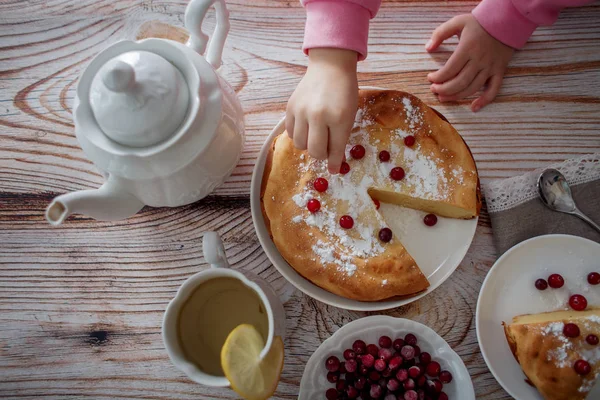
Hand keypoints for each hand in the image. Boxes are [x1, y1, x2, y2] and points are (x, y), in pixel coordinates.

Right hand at [286, 48, 357, 173]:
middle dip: (321, 155)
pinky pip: (291, 133)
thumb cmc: (344, 92)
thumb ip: (341, 138)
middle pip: (314, 150)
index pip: (335, 149)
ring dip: (308, 145)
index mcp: (338, 118)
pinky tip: (306, 128)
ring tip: (315, 136)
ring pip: (300, 144)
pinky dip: (299, 135)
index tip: (333, 170)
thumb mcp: (349, 115)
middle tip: (325, 149)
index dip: (334, 163)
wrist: (330, 67)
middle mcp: (318, 115)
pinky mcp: (290, 108)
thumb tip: (333, 162)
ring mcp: (301, 111)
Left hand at [426, 14, 513, 111]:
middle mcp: (479, 60)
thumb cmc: (480, 22)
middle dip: (443, 90)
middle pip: (459, 83)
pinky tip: (473, 107)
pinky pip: (493, 90)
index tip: (430, 78)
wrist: (507, 20)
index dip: (437, 78)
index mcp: (467, 49)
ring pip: (472, 88)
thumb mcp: (458, 22)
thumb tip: (428, 48)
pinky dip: (484, 100)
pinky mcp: (499, 71)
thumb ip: (440, 34)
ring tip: (444, 97)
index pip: (449, 70)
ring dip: (456, 96)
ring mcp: (490, 67)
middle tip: (434, 90)